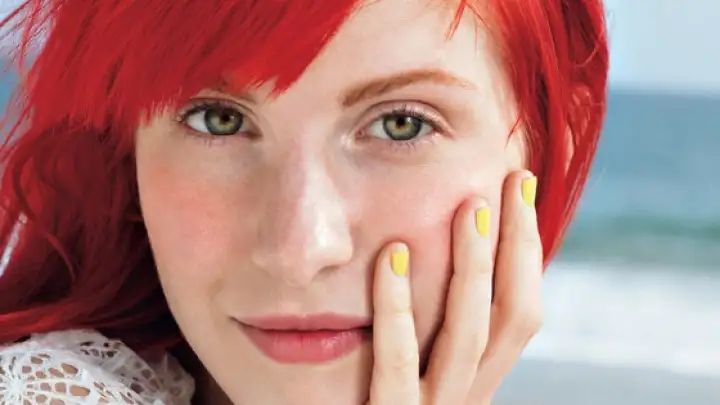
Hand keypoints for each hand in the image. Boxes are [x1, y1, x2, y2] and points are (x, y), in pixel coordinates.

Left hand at [368, 171, 542, 404]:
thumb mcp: (418, 371)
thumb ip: (434, 331)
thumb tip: (452, 256)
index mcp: (476, 384)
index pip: (519, 314)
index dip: (526, 251)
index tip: (517, 189)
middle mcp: (466, 402)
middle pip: (507, 320)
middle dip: (513, 248)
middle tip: (505, 184)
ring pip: (465, 339)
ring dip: (471, 269)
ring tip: (467, 208)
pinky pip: (394, 366)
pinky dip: (398, 309)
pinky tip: (393, 256)